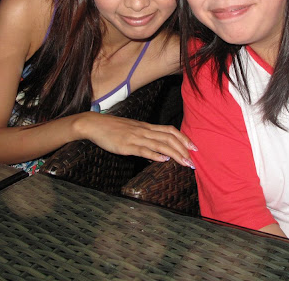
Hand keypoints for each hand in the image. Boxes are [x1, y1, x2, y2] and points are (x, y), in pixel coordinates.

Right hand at [76, 112, 195, 167]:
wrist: (94, 124)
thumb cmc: (112, 129)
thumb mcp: (132, 131)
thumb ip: (144, 138)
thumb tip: (157, 150)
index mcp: (146, 127)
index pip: (170, 130)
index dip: (184, 139)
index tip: (194, 148)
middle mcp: (144, 131)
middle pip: (169, 138)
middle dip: (183, 150)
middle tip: (193, 161)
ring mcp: (135, 137)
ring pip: (160, 144)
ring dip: (175, 154)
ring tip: (185, 163)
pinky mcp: (126, 145)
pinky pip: (143, 150)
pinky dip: (155, 155)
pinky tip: (163, 160)